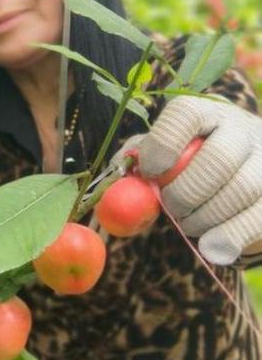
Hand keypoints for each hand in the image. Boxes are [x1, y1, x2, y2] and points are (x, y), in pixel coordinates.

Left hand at [131, 95, 261, 263]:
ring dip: (208, 218)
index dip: (163, 144)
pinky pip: (259, 219)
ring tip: (189, 226)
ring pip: (245, 190)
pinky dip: (232, 237)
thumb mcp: (158, 158)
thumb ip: (134, 169)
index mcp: (205, 113)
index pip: (185, 114)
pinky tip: (213, 246)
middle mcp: (243, 129)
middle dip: (187, 192)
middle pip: (219, 158)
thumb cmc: (183, 167)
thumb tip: (112, 191)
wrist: (235, 181)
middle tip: (171, 209)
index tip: (150, 172)